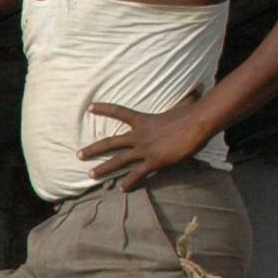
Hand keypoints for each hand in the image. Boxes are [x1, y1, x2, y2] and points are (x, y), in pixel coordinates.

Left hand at [81, 100, 209, 187]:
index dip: (104, 109)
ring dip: (103, 169)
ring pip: (118, 161)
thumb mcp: (185, 104)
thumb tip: (200, 87)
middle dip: (93, 149)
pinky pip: (137, 174)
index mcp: (144, 121)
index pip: (119, 112)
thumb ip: (187, 99)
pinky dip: (129, 182)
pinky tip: (122, 189)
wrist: (197, 124)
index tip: (90, 107)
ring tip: (90, 175)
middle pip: (110, 143)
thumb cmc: (192, 113)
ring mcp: (145, 149)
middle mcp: (139, 136)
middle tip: (78, 155)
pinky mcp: (154, 161)